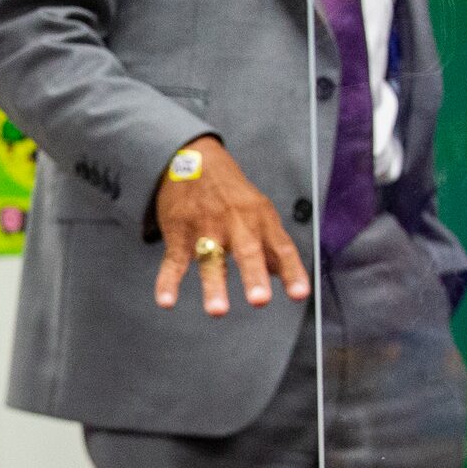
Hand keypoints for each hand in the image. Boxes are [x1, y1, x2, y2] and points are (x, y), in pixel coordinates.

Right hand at [153, 138, 310, 316]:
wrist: (193, 156)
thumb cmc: (231, 192)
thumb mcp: (258, 210)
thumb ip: (272, 245)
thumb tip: (287, 275)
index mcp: (260, 218)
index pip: (281, 247)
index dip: (292, 271)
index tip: (300, 294)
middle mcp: (235, 222)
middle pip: (246, 251)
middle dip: (253, 275)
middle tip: (259, 300)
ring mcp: (205, 228)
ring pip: (209, 258)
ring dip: (214, 284)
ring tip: (217, 311)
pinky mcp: (178, 233)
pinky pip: (173, 261)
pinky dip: (167, 282)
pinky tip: (166, 301)